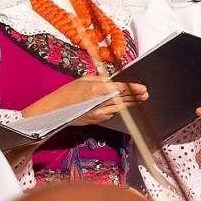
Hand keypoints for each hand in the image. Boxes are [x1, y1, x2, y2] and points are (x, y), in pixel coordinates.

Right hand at [22, 75, 144, 123]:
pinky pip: (111, 113)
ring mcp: (99, 113)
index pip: (120, 89)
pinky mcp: (98, 120)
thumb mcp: (84, 80)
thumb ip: (101, 80)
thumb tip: (114, 81)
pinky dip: (117, 108)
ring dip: (129, 104)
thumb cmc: (67, 93)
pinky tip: (124, 105)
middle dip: (135, 97)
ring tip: (139, 99)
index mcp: (96, 90)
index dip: (133, 89)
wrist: (55, 110)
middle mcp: (100, 103)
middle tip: (145, 94)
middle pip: (123, 100)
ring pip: (119, 108)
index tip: (142, 88)